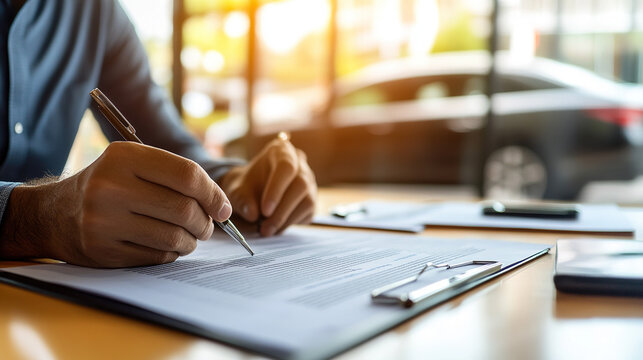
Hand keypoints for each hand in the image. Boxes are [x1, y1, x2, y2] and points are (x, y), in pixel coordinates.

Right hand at [0, 142, 231, 267]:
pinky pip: (157, 257)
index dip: (214, 195)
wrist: (55, 214)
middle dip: (206, 223)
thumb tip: (223, 207)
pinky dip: (171, 254)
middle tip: (207, 226)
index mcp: (125, 156)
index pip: (187, 175)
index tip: (224, 209)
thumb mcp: (134, 164)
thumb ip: (177, 176)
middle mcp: (112, 186)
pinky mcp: (104, 250)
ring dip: (191, 241)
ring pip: (174, 238)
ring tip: (189, 237)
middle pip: (184, 209)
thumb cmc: (110, 185)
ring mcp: (105, 221)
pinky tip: (165, 245)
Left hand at [219, 136, 316, 236]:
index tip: (264, 210)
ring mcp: (309, 183)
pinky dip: (290, 223)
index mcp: (282, 151)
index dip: (277, 189)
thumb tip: (253, 214)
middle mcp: (300, 165)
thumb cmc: (246, 186)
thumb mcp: (236, 189)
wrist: (252, 192)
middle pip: (301, 184)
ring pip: (307, 200)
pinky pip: (307, 213)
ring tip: (266, 230)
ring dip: (286, 219)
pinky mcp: (311, 200)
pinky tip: (274, 228)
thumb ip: (241, 200)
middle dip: (282, 209)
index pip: (286, 167)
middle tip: (264, 227)